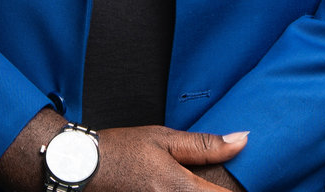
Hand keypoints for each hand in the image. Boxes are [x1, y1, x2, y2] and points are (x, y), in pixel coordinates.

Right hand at [0, 108, 248, 191]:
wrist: (81, 168)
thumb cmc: (122, 149)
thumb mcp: (163, 138)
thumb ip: (205, 145)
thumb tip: (242, 140)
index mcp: (180, 187)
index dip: (238, 190)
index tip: (243, 182)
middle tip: (210, 179)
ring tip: (192, 181)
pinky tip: (180, 187)